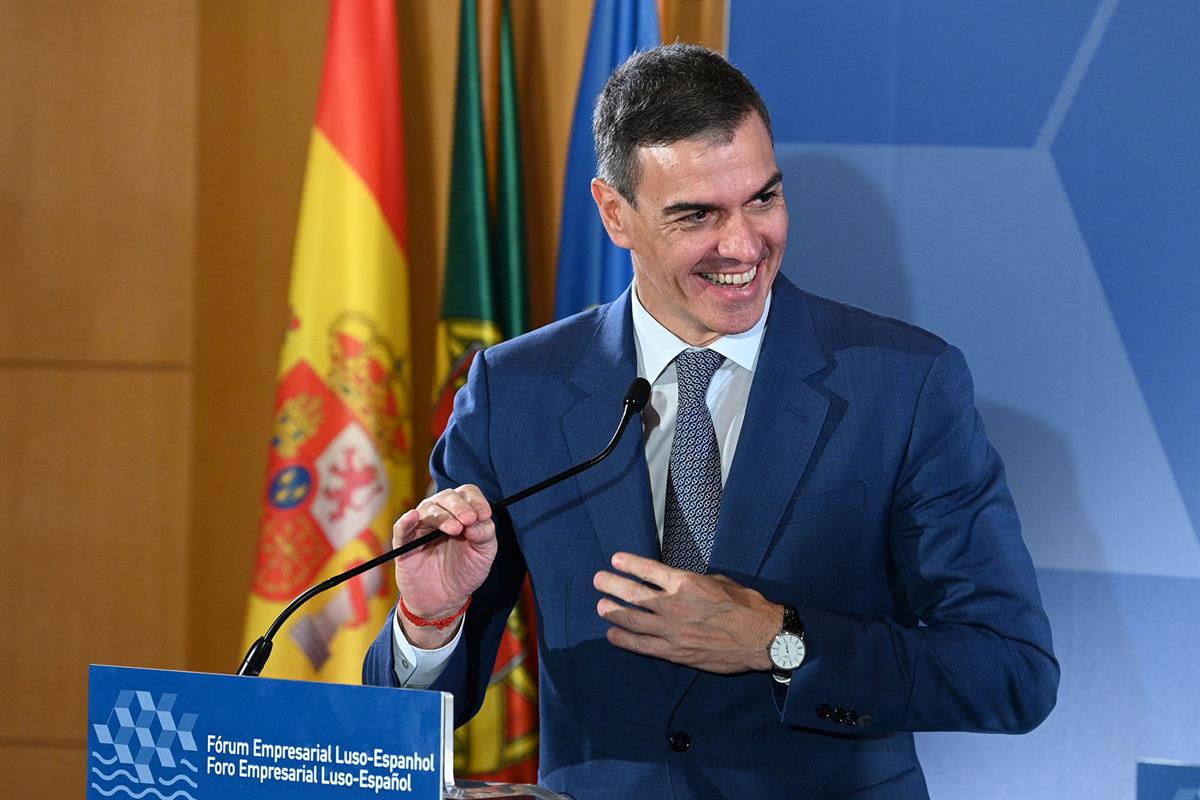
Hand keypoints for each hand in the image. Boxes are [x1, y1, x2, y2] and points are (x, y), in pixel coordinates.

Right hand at [392, 485, 496, 646]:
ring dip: (441, 516)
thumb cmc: (465, 572)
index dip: (476, 500)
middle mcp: (441, 515)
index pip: (467, 493)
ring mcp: (421, 527)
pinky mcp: (405, 544)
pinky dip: (406, 521)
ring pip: (427, 509)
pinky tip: (413, 517)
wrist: (445, 600)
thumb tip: (477, 521)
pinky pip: (401, 528)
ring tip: (455, 529)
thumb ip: (485, 534)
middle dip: (459, 506)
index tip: (484, 514)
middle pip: (447, 497)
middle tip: (468, 520)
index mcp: (461, 513)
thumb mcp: (484, 554)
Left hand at [593, 552, 780, 672]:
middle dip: (612, 585)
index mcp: (686, 583)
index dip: (629, 564)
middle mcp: (674, 605)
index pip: (649, 570)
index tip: (615, 559)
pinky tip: (613, 634)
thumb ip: (693, 582)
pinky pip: (643, 646)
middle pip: (633, 594)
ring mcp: (672, 630)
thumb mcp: (719, 581)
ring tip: (600, 606)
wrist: (762, 638)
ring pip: (633, 620)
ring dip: (613, 611)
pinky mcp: (675, 651)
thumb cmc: (745, 606)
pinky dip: (625, 640)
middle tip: (599, 581)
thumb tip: (677, 582)